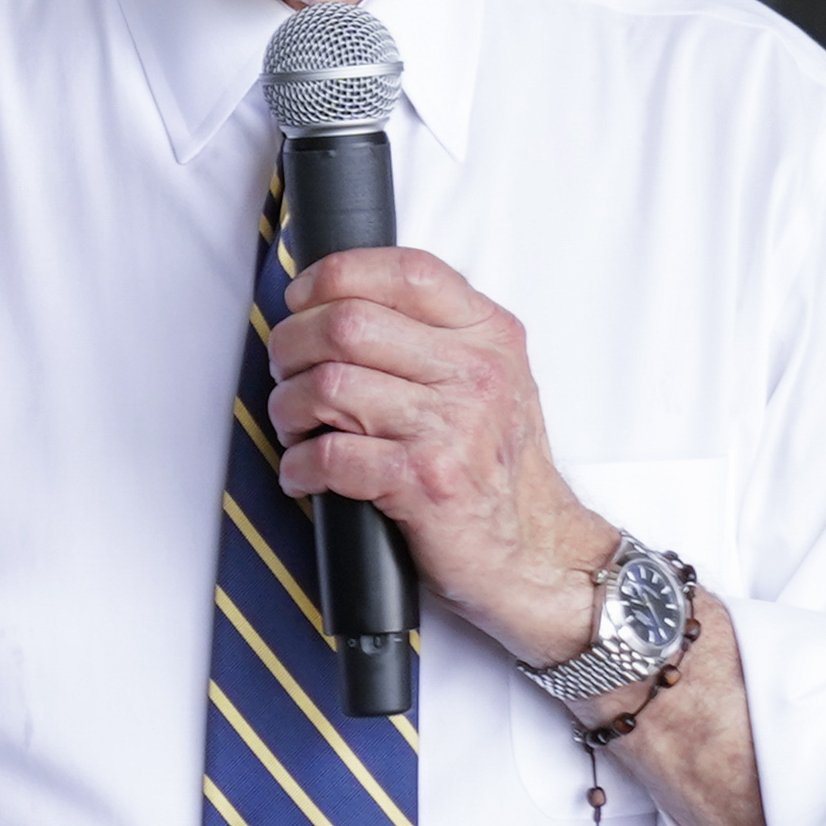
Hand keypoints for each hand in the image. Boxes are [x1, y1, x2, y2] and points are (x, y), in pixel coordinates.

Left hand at [265, 245, 618, 663]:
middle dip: (292, 347)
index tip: (301, 301)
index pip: (406, 271)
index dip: (335, 276)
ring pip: (328, 385)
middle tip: (287, 376)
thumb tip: (335, 302)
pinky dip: (299, 466)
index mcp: (490, 336)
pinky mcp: (426, 482)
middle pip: (348, 322)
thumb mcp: (489, 382)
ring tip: (296, 430)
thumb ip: (432, 337)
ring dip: (289, 409)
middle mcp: (477, 373)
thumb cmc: (497, 470)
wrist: (538, 554)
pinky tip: (305, 476)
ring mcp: (454, 427)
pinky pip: (329, 455)